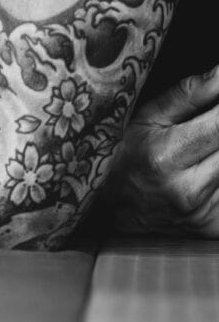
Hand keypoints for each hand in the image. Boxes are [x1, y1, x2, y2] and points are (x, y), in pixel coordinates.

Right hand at [106, 65, 218, 235]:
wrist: (113, 218)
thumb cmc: (124, 159)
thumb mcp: (144, 119)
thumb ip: (188, 94)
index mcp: (165, 156)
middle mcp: (189, 189)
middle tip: (206, 124)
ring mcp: (205, 213)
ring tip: (202, 141)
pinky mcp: (215, 226)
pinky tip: (206, 162)